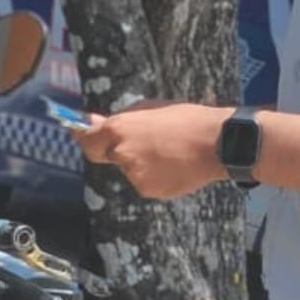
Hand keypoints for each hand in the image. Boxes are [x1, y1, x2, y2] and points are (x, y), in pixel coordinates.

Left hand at [73, 102, 230, 198]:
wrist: (217, 143)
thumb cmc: (186, 119)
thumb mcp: (149, 109)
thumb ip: (120, 118)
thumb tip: (93, 120)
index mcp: (119, 130)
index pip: (86, 141)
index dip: (83, 138)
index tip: (81, 135)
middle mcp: (122, 154)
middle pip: (106, 156)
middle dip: (115, 150)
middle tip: (139, 142)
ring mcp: (135, 175)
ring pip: (128, 169)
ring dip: (139, 163)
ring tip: (166, 151)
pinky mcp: (150, 190)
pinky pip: (144, 182)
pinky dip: (154, 175)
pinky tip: (173, 165)